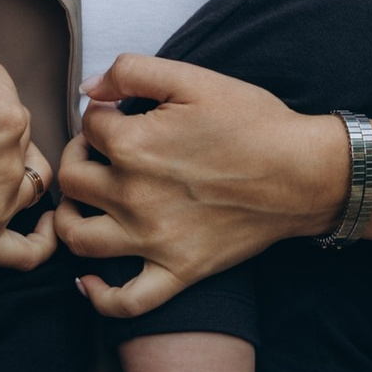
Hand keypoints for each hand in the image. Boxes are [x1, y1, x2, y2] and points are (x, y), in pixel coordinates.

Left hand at [57, 56, 345, 316]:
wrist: (304, 173)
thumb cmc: (253, 122)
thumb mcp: (193, 79)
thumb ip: (131, 70)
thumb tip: (89, 89)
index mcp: (133, 144)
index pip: (86, 127)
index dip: (99, 116)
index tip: (119, 116)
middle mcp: (132, 196)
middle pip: (71, 180)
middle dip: (78, 159)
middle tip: (99, 153)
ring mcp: (152, 240)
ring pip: (78, 238)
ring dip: (68, 220)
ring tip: (83, 205)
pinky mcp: (177, 271)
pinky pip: (126, 301)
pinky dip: (100, 295)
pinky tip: (89, 280)